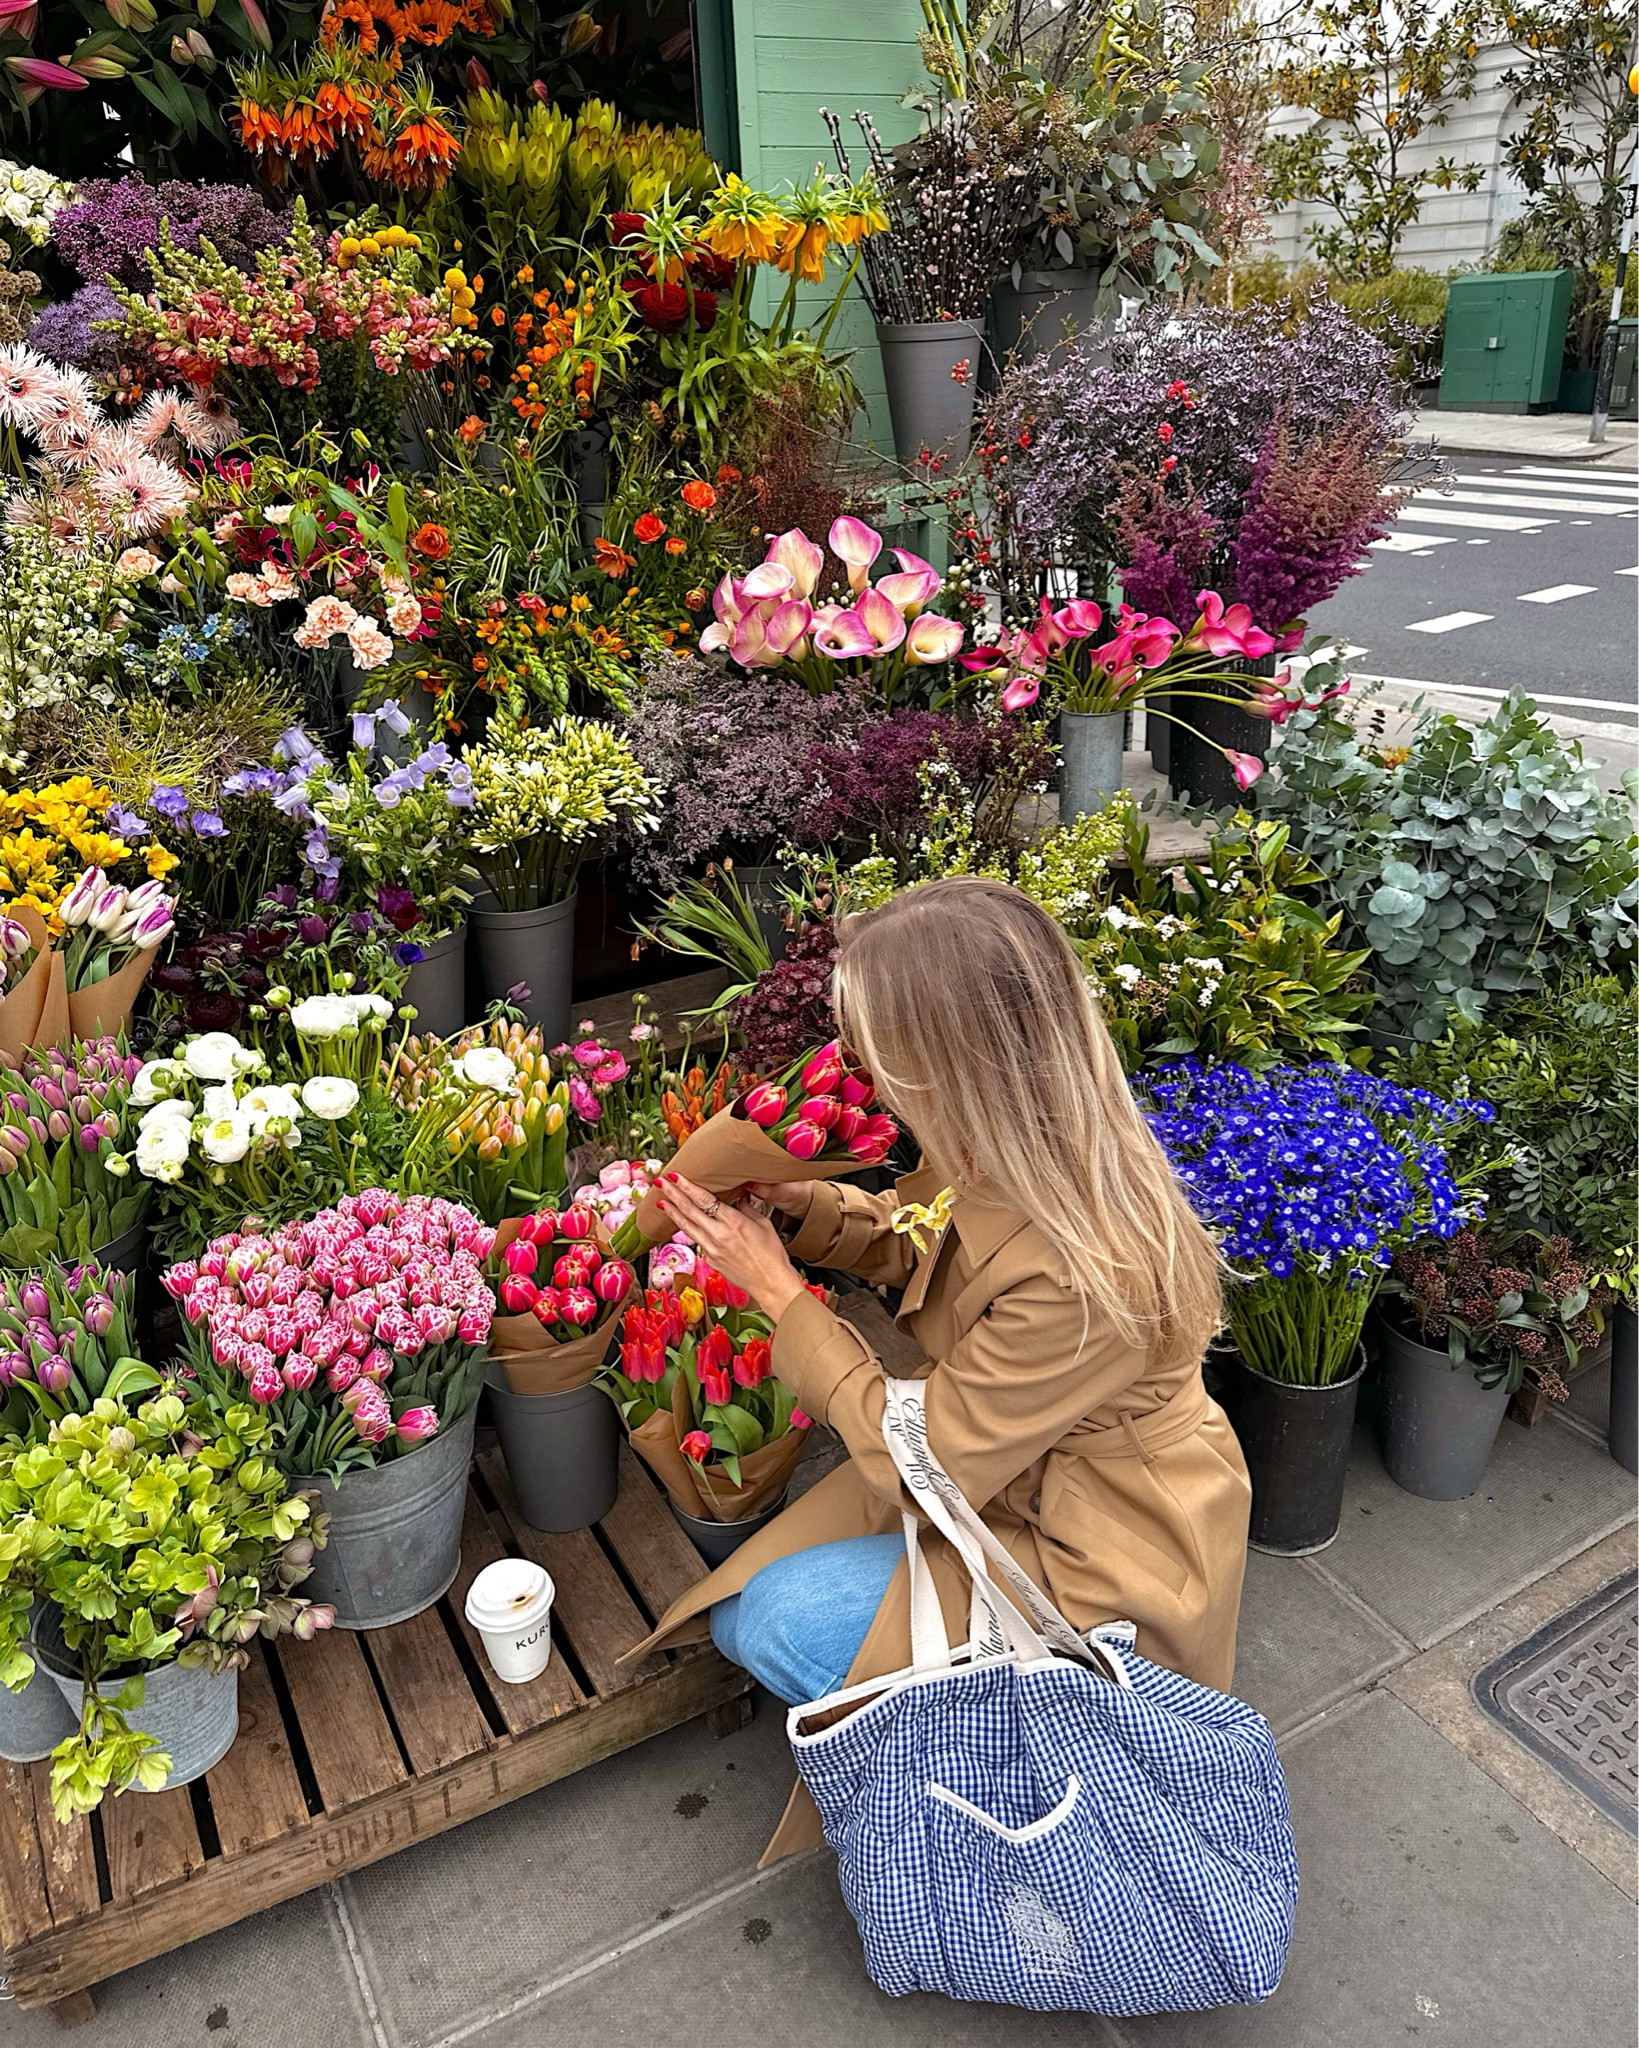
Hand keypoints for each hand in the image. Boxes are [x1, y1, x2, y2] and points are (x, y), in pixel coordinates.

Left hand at [656, 1174, 807, 1321]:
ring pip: (686, 1226)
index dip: (687, 1186)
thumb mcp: (763, 1224)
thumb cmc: (772, 1255)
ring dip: (672, 1211)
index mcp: (733, 1222)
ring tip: (661, 1200)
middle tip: (660, 1181)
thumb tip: (740, 1197)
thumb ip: (748, 1208)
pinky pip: (695, 1239)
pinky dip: (685, 1228)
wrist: (770, 1283)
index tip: (675, 1176)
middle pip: (689, 1210)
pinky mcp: (710, 1259)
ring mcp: (711, 1249)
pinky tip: (680, 1221)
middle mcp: (718, 1234)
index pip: (703, 1199)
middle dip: (673, 1193)